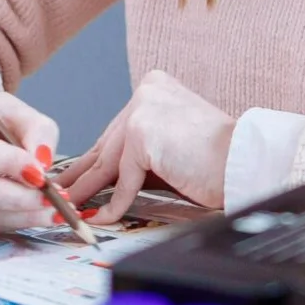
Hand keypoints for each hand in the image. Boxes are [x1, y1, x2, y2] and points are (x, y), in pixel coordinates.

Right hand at [0, 83, 62, 234]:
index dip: (4, 163)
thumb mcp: (16, 108)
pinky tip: (31, 214)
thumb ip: (37, 131)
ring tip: (49, 210)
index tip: (38, 172)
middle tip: (50, 199)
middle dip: (13, 197)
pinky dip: (5, 219)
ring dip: (14, 215)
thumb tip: (42, 165)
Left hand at [59, 70, 234, 219]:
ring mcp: (142, 110)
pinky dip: (113, 204)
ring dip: (86, 191)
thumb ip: (138, 155)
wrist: (243, 162)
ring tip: (70, 210)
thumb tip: (100, 178)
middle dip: (82, 176)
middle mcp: (146, 92)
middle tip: (61, 195)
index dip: (92, 160)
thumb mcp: (168, 150)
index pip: (115, 131)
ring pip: (109, 163)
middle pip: (107, 145)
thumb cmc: (214, 161)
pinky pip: (124, 179)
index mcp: (153, 87)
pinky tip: (101, 218)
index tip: (73, 177)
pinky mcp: (142, 133)